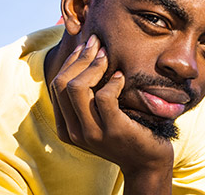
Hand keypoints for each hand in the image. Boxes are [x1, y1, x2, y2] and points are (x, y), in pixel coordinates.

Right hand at [48, 35, 172, 194]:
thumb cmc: (128, 130)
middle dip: (80, 58)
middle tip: (98, 43)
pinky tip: (122, 77)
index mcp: (66, 126)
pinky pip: (104, 97)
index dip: (71, 61)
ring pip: (76, 88)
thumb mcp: (103, 114)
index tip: (88, 45)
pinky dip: (112, 81)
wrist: (148, 161)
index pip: (56, 85)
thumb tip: (89, 54)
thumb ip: (91, 95)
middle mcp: (73, 131)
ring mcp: (92, 133)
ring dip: (94, 66)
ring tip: (108, 57)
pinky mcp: (113, 130)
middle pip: (62, 83)